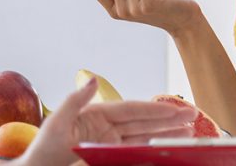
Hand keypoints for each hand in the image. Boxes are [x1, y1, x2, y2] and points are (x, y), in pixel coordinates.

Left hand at [17, 77, 196, 165]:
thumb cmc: (42, 150)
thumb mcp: (56, 123)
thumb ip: (75, 101)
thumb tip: (92, 79)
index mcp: (97, 113)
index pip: (133, 110)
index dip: (156, 109)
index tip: (177, 108)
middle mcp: (108, 126)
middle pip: (144, 121)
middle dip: (169, 119)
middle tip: (193, 115)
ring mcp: (111, 142)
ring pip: (144, 136)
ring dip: (166, 133)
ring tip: (189, 131)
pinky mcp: (112, 155)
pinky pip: (136, 150)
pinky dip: (153, 147)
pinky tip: (168, 146)